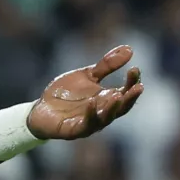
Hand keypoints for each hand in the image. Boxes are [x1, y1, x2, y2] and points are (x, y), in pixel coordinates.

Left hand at [27, 45, 143, 139]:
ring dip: (113, 108)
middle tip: (138, 87)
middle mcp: (101, 113)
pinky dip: (90, 115)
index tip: (135, 69)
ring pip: (106, 119)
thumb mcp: (86, 75)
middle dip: (130, 98)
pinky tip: (91, 103)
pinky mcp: (73, 130)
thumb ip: (106, 65)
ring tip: (117, 95)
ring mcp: (89, 123)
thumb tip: (130, 49)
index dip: (132, 82)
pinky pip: (85, 125)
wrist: (41, 108)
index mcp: (106, 100)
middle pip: (121, 108)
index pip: (125, 92)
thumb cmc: (66, 93)